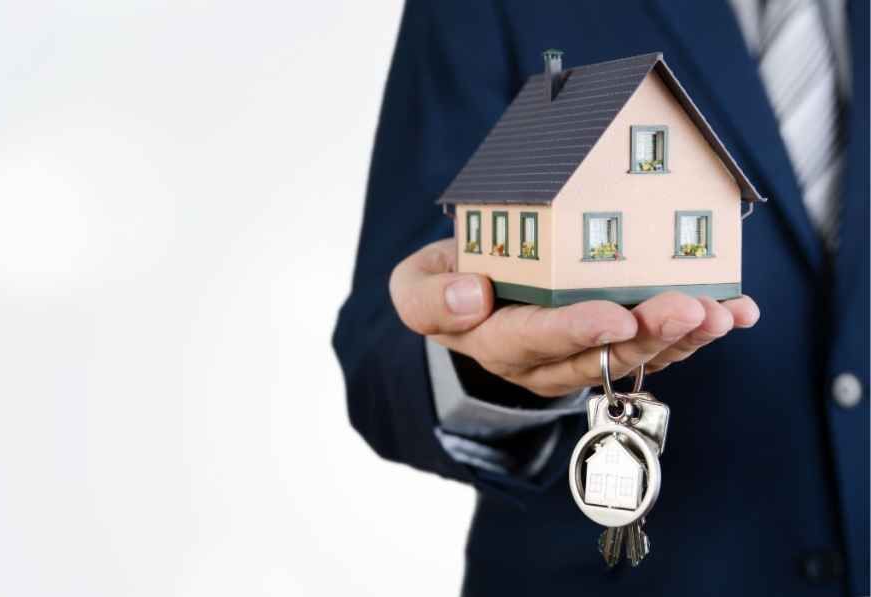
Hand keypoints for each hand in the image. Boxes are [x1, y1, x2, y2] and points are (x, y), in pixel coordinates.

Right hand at [389, 239, 759, 396]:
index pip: (530, 339)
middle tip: (688, 307)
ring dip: (682, 337)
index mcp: (492, 339)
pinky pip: (656, 347)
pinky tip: (736, 312)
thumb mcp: (414, 285)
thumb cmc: (448, 282)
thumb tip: (470, 297)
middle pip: (597, 355)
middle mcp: (541, 361)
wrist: (471, 300)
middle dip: (646, 333)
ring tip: (721, 311)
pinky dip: (697, 333)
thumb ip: (427, 297)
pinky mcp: (611, 350)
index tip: (612, 315)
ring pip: (635, 357)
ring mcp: (580, 359)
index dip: (573, 330)